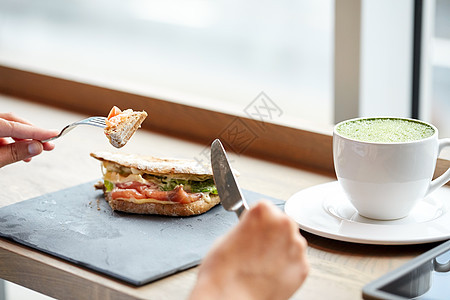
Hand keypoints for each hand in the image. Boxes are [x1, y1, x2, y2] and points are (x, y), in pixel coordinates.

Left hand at [0, 113, 57, 167]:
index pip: (15, 126)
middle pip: (13, 122)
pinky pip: (2, 131)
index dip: (36, 131)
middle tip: (48, 144)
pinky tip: (19, 150)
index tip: (54, 134)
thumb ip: (14, 153)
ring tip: (34, 150)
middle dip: (32, 134)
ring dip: (23, 139)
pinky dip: (12, 141)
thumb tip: (35, 147)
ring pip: (8, 126)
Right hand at [189, 201, 308, 299]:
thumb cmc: (222, 270)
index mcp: (263, 211)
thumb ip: (247, 227)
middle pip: (281, 223)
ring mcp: (296, 246)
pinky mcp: (303, 267)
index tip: (252, 230)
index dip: (257, 222)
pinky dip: (286, 267)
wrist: (229, 299)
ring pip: (291, 242)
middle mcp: (284, 224)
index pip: (265, 208)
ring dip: (280, 250)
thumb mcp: (227, 236)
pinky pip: (296, 261)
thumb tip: (253, 230)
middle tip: (256, 250)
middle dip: (272, 234)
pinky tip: (270, 274)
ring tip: (261, 265)